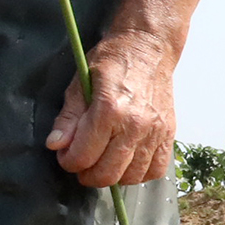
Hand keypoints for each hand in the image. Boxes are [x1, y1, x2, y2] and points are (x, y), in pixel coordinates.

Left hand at [48, 30, 177, 186]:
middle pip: (107, 174)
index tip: (65, 154)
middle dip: (87, 174)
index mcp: (109, 110)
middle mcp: (136, 125)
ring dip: (112, 176)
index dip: (68, 161)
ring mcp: (155, 131)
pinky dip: (139, 174)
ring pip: (131, 177)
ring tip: (102, 162)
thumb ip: (68, 117)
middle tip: (81, 162)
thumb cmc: (112, 61)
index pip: (83, 157)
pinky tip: (126, 162)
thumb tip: (55, 145)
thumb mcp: (80, 84)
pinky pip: (156, 170)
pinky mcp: (169, 133)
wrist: (148, 48)